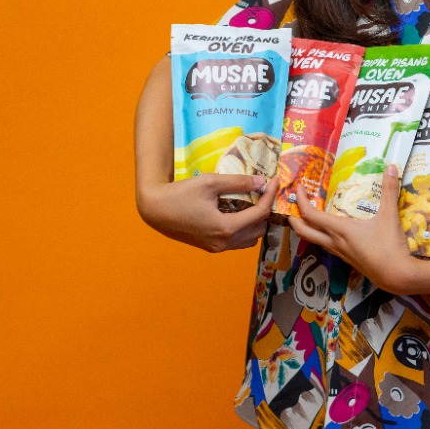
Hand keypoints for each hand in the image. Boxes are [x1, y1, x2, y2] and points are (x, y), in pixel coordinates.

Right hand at [137, 173, 275, 252]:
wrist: (155, 210)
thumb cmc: (180, 194)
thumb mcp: (210, 182)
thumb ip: (238, 182)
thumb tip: (262, 182)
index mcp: (226, 228)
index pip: (260, 214)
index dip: (270, 196)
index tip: (275, 180)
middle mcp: (224, 242)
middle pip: (259, 229)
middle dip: (265, 210)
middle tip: (265, 192)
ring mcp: (217, 247)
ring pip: (249, 239)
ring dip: (256, 222)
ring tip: (253, 202)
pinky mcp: (210, 247)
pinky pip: (237, 242)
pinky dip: (244, 229)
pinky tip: (238, 212)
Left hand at [289, 164, 416, 292]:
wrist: (396, 276)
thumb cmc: (390, 246)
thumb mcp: (389, 216)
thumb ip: (389, 190)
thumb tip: (391, 167)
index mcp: (340, 230)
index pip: (311, 215)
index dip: (300, 201)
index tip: (297, 188)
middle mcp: (335, 242)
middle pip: (304, 231)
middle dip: (294, 218)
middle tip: (292, 205)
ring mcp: (340, 253)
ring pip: (315, 240)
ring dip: (307, 228)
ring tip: (309, 215)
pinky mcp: (348, 259)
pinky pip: (327, 245)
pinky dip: (321, 235)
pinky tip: (332, 230)